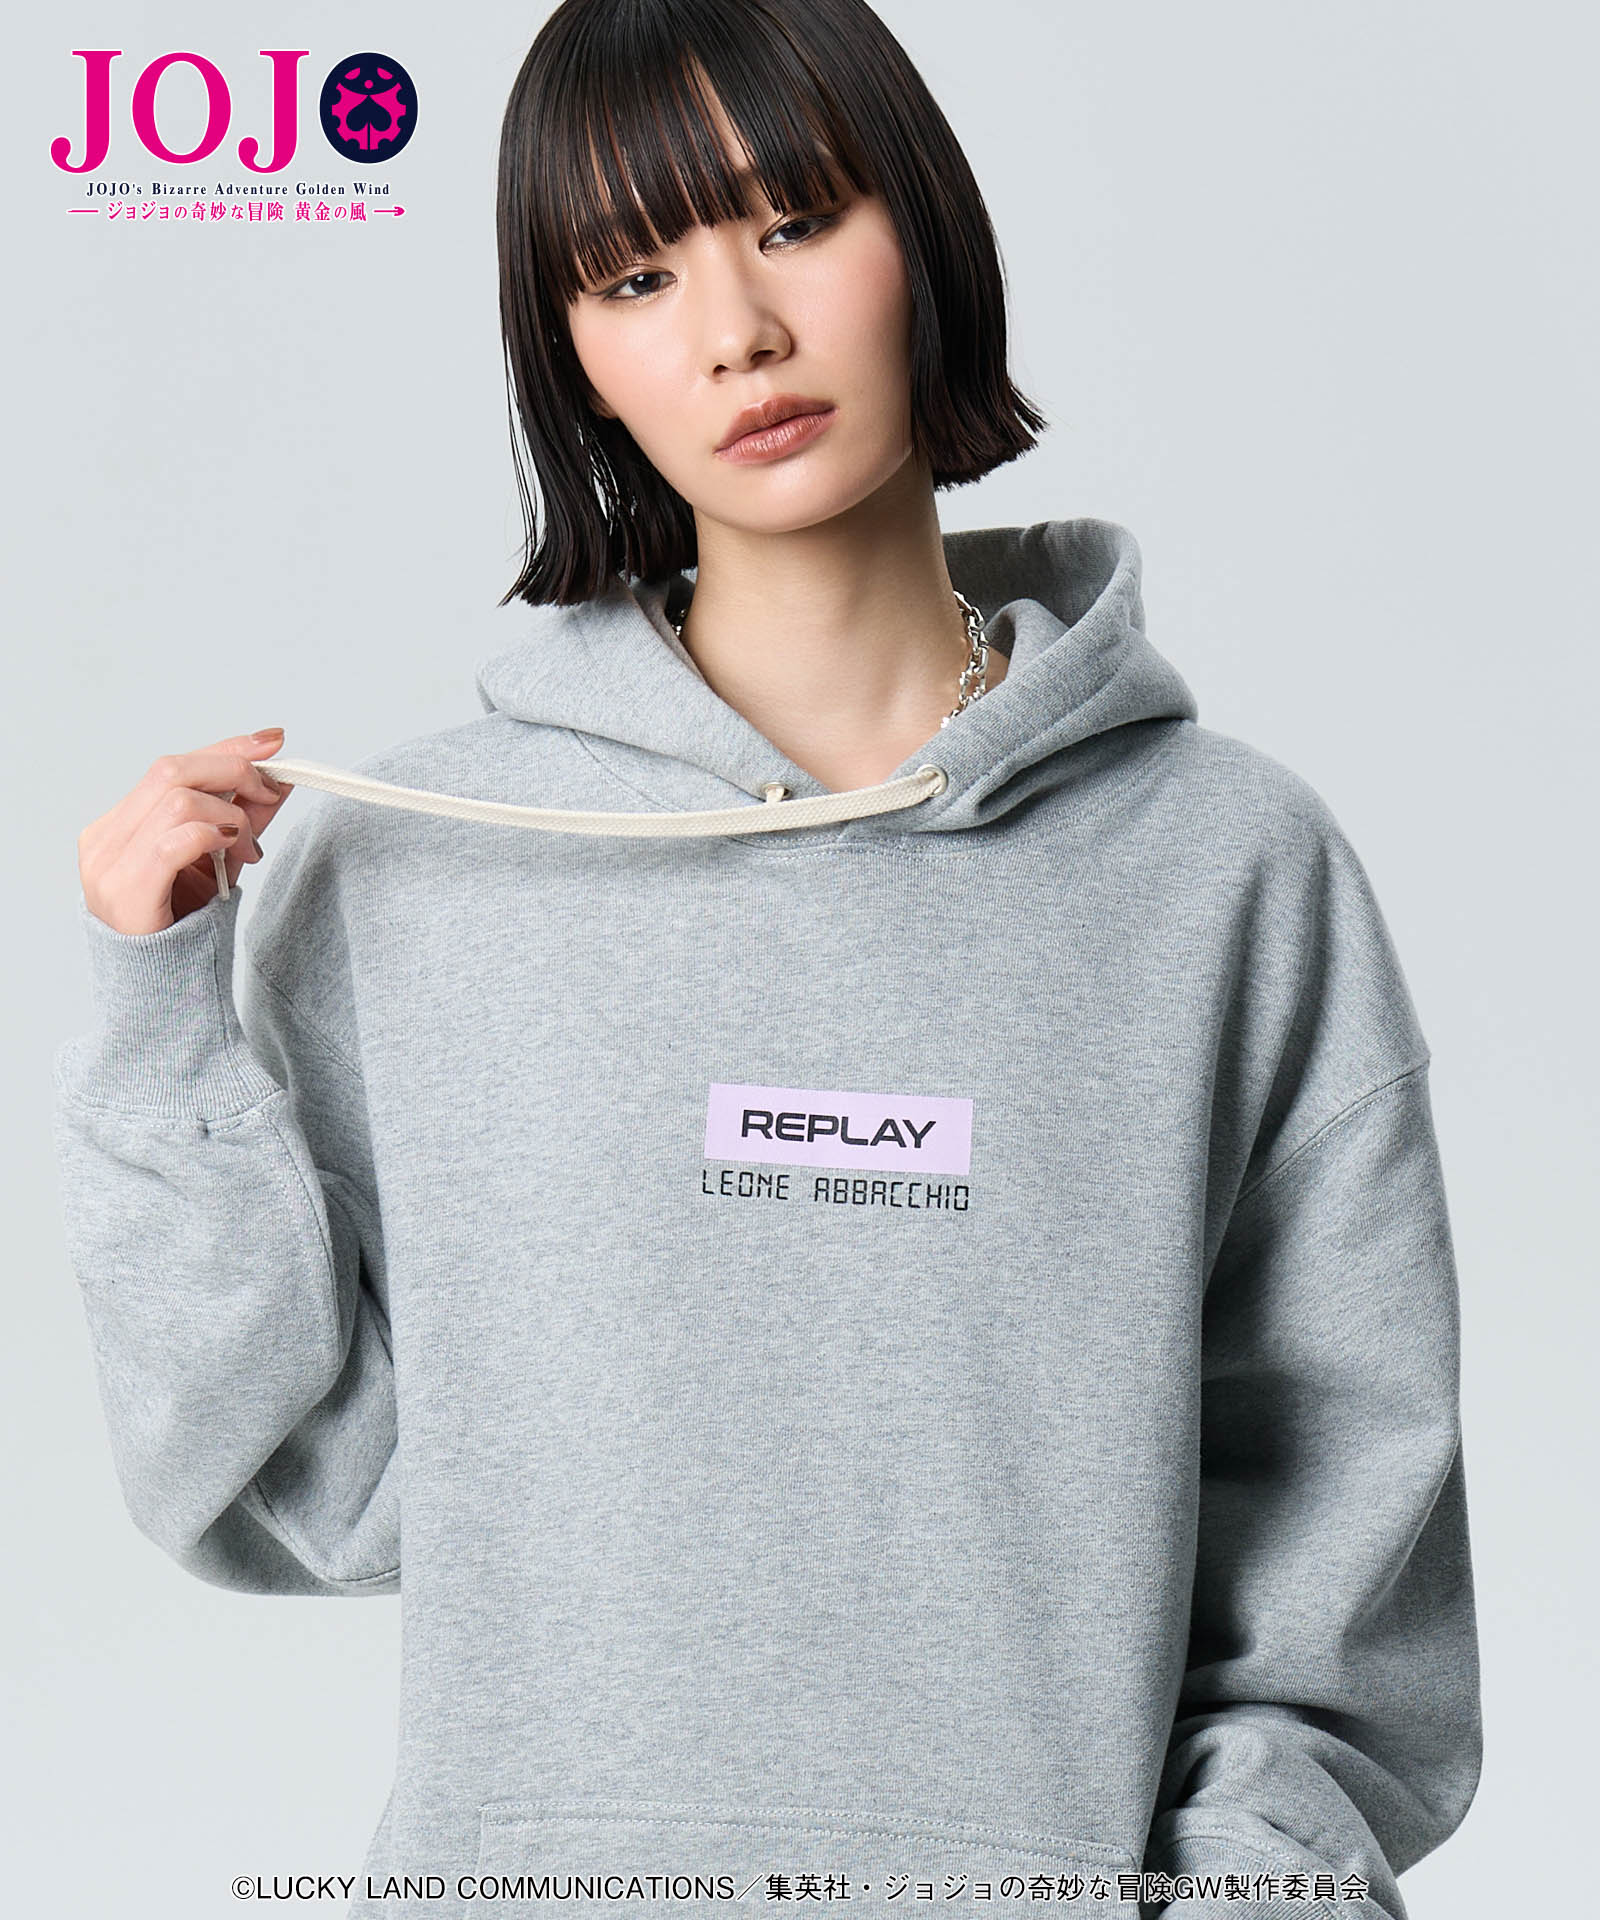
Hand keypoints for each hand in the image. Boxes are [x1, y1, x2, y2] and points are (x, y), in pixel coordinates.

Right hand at [78, 728, 295, 935]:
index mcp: (120, 826)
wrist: (161, 995)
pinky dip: (213, 834)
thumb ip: (241, 821)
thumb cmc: (183, 930)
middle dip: (235, 770)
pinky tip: (235, 849)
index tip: (272, 741)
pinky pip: (173, 840)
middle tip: (274, 792)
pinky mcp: (126, 891)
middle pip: (173, 770)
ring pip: (177, 798)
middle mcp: (106, 838)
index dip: (225, 748)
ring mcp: (109, 864)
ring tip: (249, 848)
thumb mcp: (219, 863)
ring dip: (230, 814)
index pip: (173, 767)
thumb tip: (278, 780)